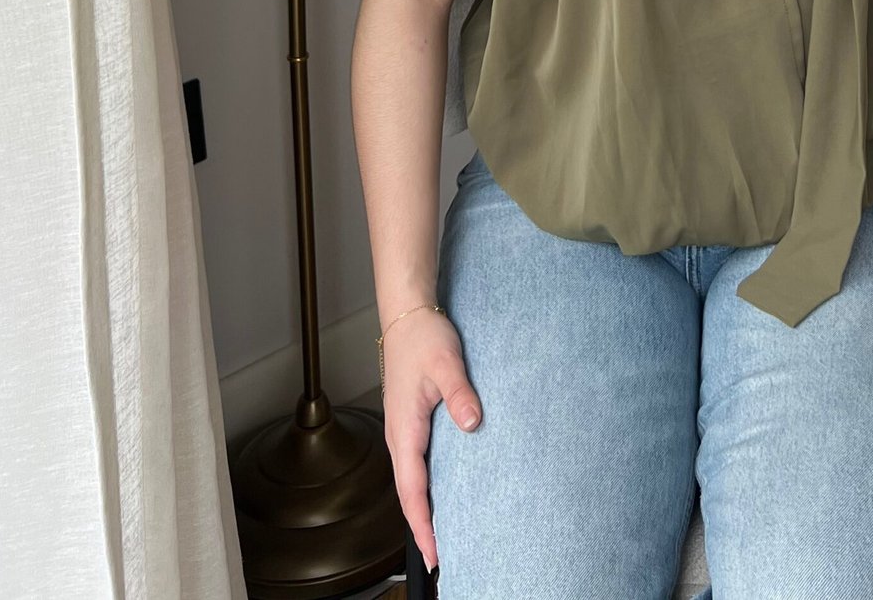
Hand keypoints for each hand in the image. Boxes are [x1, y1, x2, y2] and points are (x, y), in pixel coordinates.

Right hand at [381, 305, 481, 574]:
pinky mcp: (412, 422)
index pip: (412, 490)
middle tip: (442, 557)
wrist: (408, 315)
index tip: (434, 553)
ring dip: (424, 508)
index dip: (422, 524)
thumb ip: (460, 393)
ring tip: (444, 533)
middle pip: (409, 494)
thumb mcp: (446, 362)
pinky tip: (444, 491)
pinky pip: (417, 464)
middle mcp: (400, 436)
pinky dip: (427, 486)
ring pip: (412, 480)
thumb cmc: (423, 337)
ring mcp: (404, 430)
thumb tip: (472, 423)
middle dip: (423, 527)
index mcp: (404, 429)